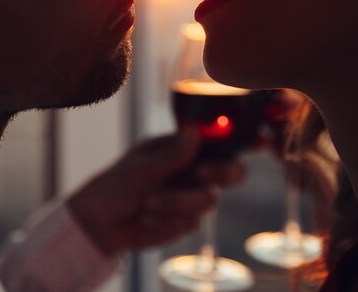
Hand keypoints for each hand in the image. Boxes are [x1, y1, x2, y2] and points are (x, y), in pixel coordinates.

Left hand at [67, 130, 244, 256]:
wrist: (98, 224)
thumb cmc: (115, 184)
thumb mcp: (140, 166)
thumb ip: (172, 155)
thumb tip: (196, 134)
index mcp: (180, 148)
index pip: (217, 141)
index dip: (242, 140)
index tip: (259, 139)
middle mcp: (191, 170)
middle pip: (230, 170)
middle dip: (220, 172)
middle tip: (199, 172)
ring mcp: (189, 196)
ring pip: (209, 199)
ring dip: (178, 201)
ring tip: (148, 202)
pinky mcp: (184, 221)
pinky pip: (192, 221)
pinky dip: (168, 219)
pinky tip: (147, 217)